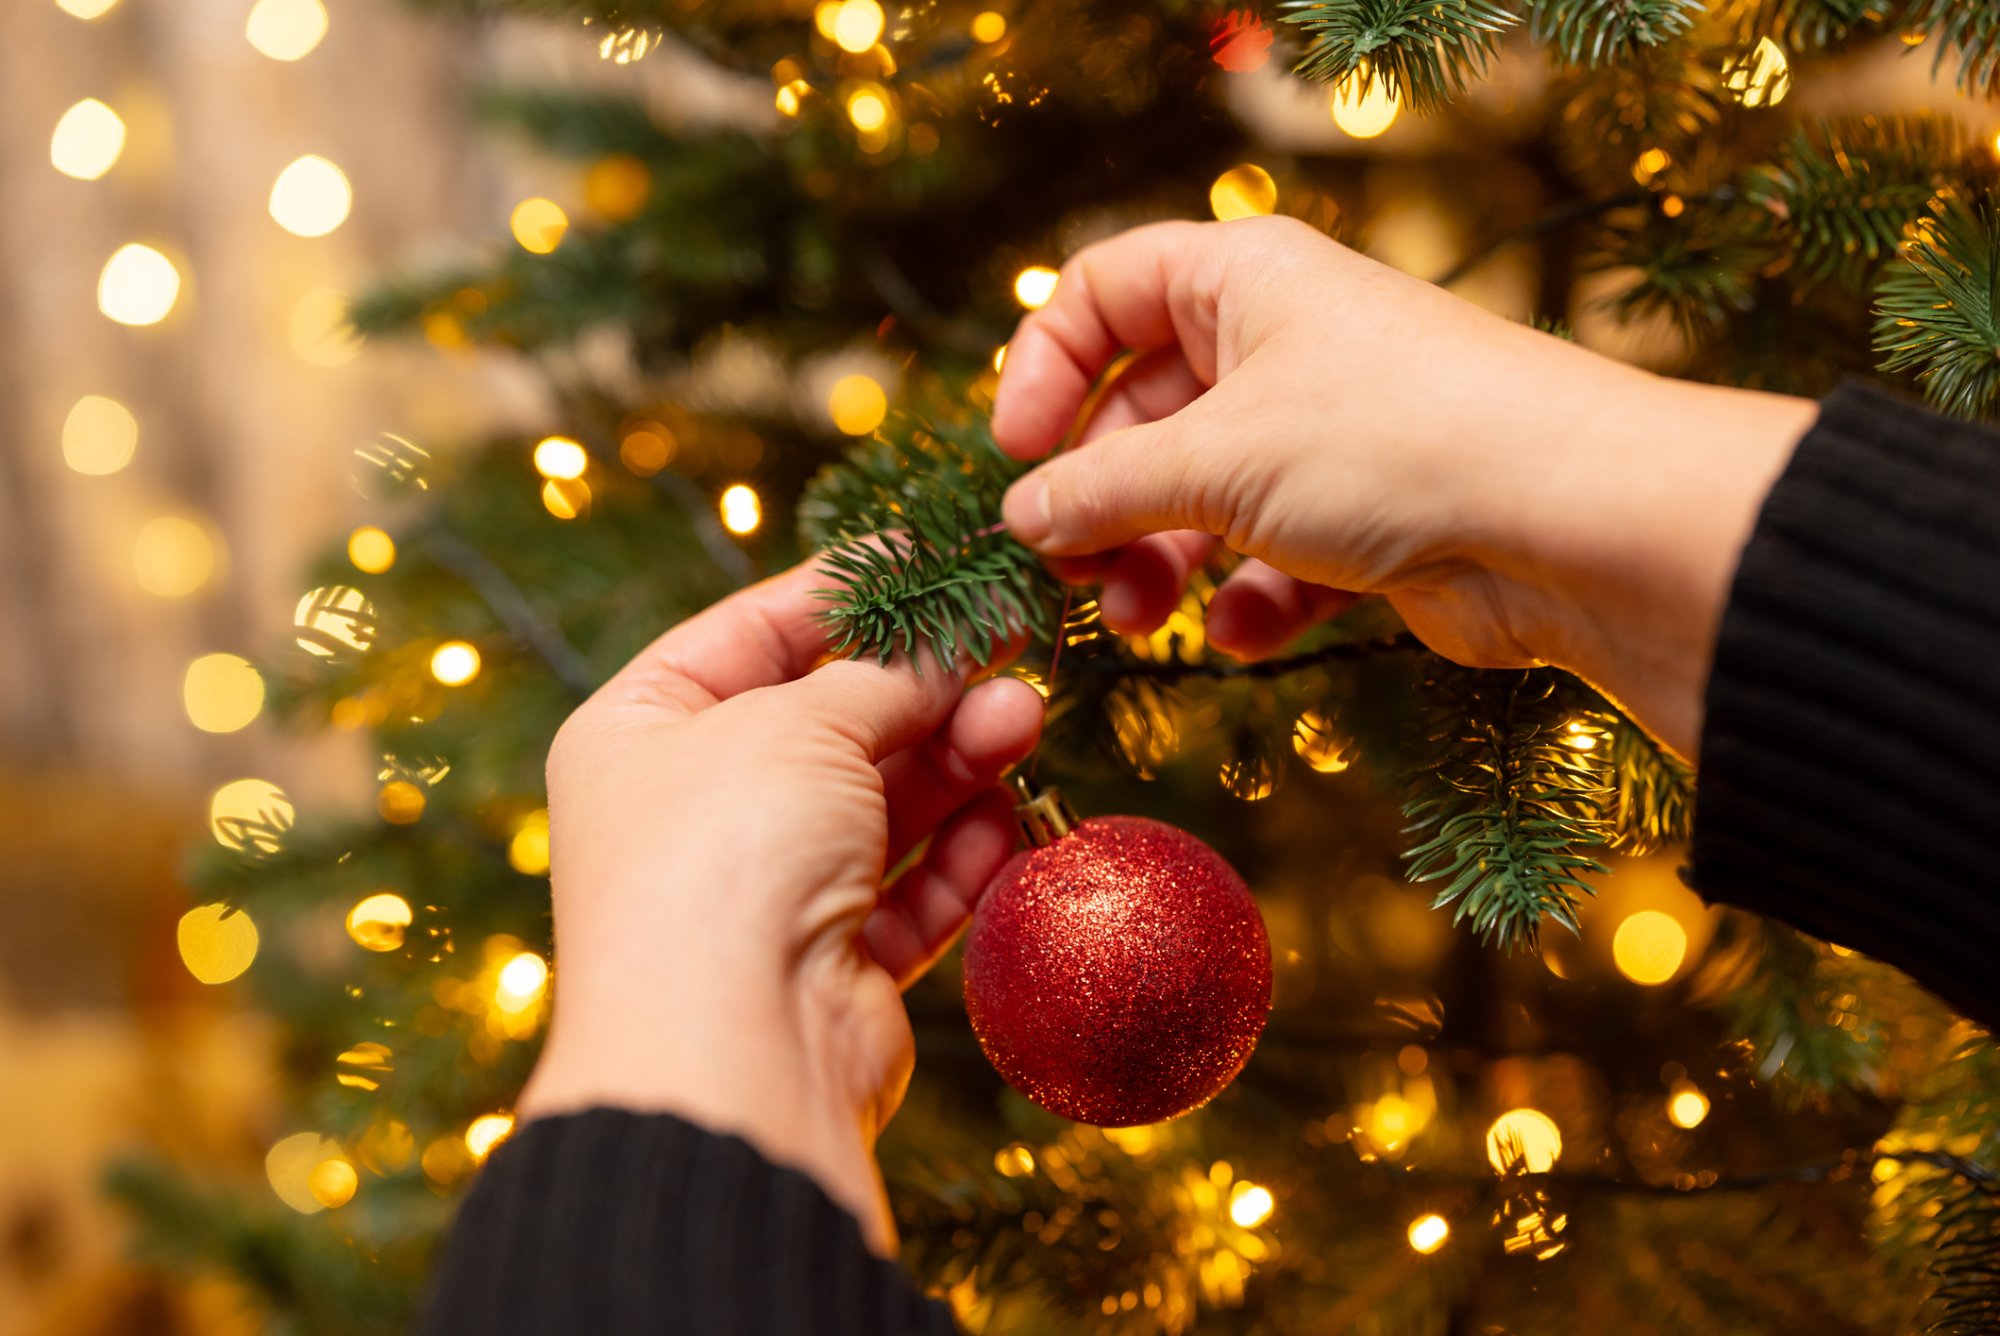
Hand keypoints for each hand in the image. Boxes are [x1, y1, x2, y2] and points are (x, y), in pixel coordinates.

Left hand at [519, 560, 1041, 1252]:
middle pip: (833, 719)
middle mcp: (695, 808)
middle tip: (1013, 642)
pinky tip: (1002, 822)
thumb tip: (952, 642)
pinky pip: (908, 892)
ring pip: (883, 803)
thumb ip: (884, 675)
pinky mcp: (831, 964)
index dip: (849, 592)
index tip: (937, 558)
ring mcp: (763, 889)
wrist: (729, 1053)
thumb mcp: (798, 723)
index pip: (753, 631)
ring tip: (1022, 723)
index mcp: (640, 730)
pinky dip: (958, 857)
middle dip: (926, 685)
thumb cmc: (724, 858)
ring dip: (958, 761)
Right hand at [991, 217, 1818, 757]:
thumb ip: (1099, 488)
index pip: (1104, 293)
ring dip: (1161, 565)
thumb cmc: (1392, 444)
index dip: (1045, 369)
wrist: (1570, 524)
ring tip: (1142, 621)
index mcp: (1243, 281)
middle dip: (1101, 500)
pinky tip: (1250, 634)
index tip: (1014, 454)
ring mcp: (1328, 436)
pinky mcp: (1367, 522)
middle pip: (1144, 415)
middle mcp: (1284, 346)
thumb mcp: (1215, 458)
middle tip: (1071, 573)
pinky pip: (1274, 559)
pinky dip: (1253, 602)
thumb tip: (1021, 515)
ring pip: (1202, 499)